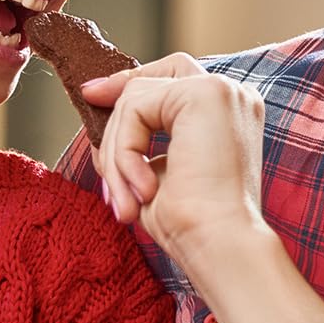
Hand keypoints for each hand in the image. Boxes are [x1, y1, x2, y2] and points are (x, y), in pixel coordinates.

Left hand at [80, 53, 267, 264]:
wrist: (218, 244)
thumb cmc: (189, 224)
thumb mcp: (154, 169)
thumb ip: (136, 134)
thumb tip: (96, 102)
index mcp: (226, 112)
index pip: (169, 77)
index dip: (128, 84)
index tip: (92, 96)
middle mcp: (231, 94)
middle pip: (148, 82)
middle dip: (113, 120)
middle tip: (103, 171)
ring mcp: (220, 89)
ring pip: (134, 100)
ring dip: (117, 155)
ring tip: (126, 200)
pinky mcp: (205, 94)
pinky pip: (135, 109)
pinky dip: (126, 153)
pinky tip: (143, 190)